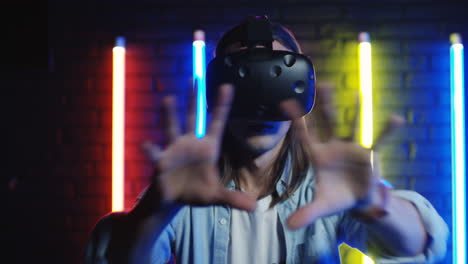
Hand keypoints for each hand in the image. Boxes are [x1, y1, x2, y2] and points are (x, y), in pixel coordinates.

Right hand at [141, 84, 255, 210]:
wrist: (174, 199)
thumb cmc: (197, 192)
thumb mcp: (216, 196)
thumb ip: (233, 199)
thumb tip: (254, 208)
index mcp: (208, 148)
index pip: (217, 123)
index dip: (222, 105)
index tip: (227, 86)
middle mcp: (191, 143)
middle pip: (194, 117)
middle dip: (194, 99)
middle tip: (195, 78)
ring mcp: (175, 150)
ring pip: (172, 128)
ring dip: (170, 115)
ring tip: (168, 98)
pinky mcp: (162, 161)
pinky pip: (156, 154)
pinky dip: (151, 150)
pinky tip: (146, 144)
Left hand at [281, 82, 403, 228]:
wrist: (356, 200)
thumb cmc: (336, 197)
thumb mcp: (321, 206)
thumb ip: (306, 213)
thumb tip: (290, 226)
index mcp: (318, 156)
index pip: (305, 136)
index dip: (297, 121)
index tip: (287, 103)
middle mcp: (334, 147)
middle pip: (328, 122)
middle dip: (325, 104)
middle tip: (321, 83)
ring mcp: (352, 148)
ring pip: (353, 125)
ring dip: (355, 110)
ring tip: (357, 92)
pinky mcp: (370, 155)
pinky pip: (380, 141)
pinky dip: (387, 131)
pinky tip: (396, 120)